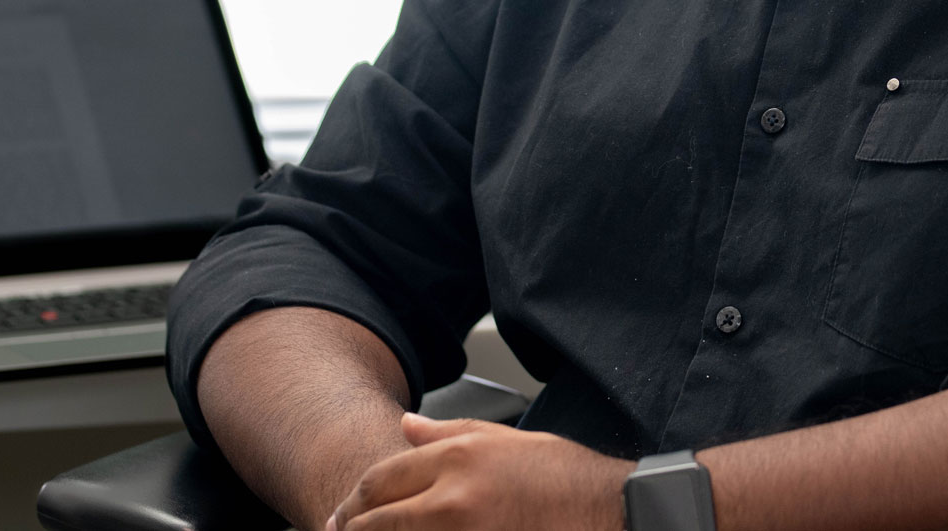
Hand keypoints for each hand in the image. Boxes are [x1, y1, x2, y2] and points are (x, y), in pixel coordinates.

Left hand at [326, 413, 630, 530]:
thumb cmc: (561, 476)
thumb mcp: (502, 440)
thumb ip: (444, 432)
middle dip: (352, 530)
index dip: (352, 503)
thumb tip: (404, 426)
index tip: (340, 515)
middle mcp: (453, 497)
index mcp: (458, 457)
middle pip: (376, 521)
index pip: (381, 480)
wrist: (607, 511)